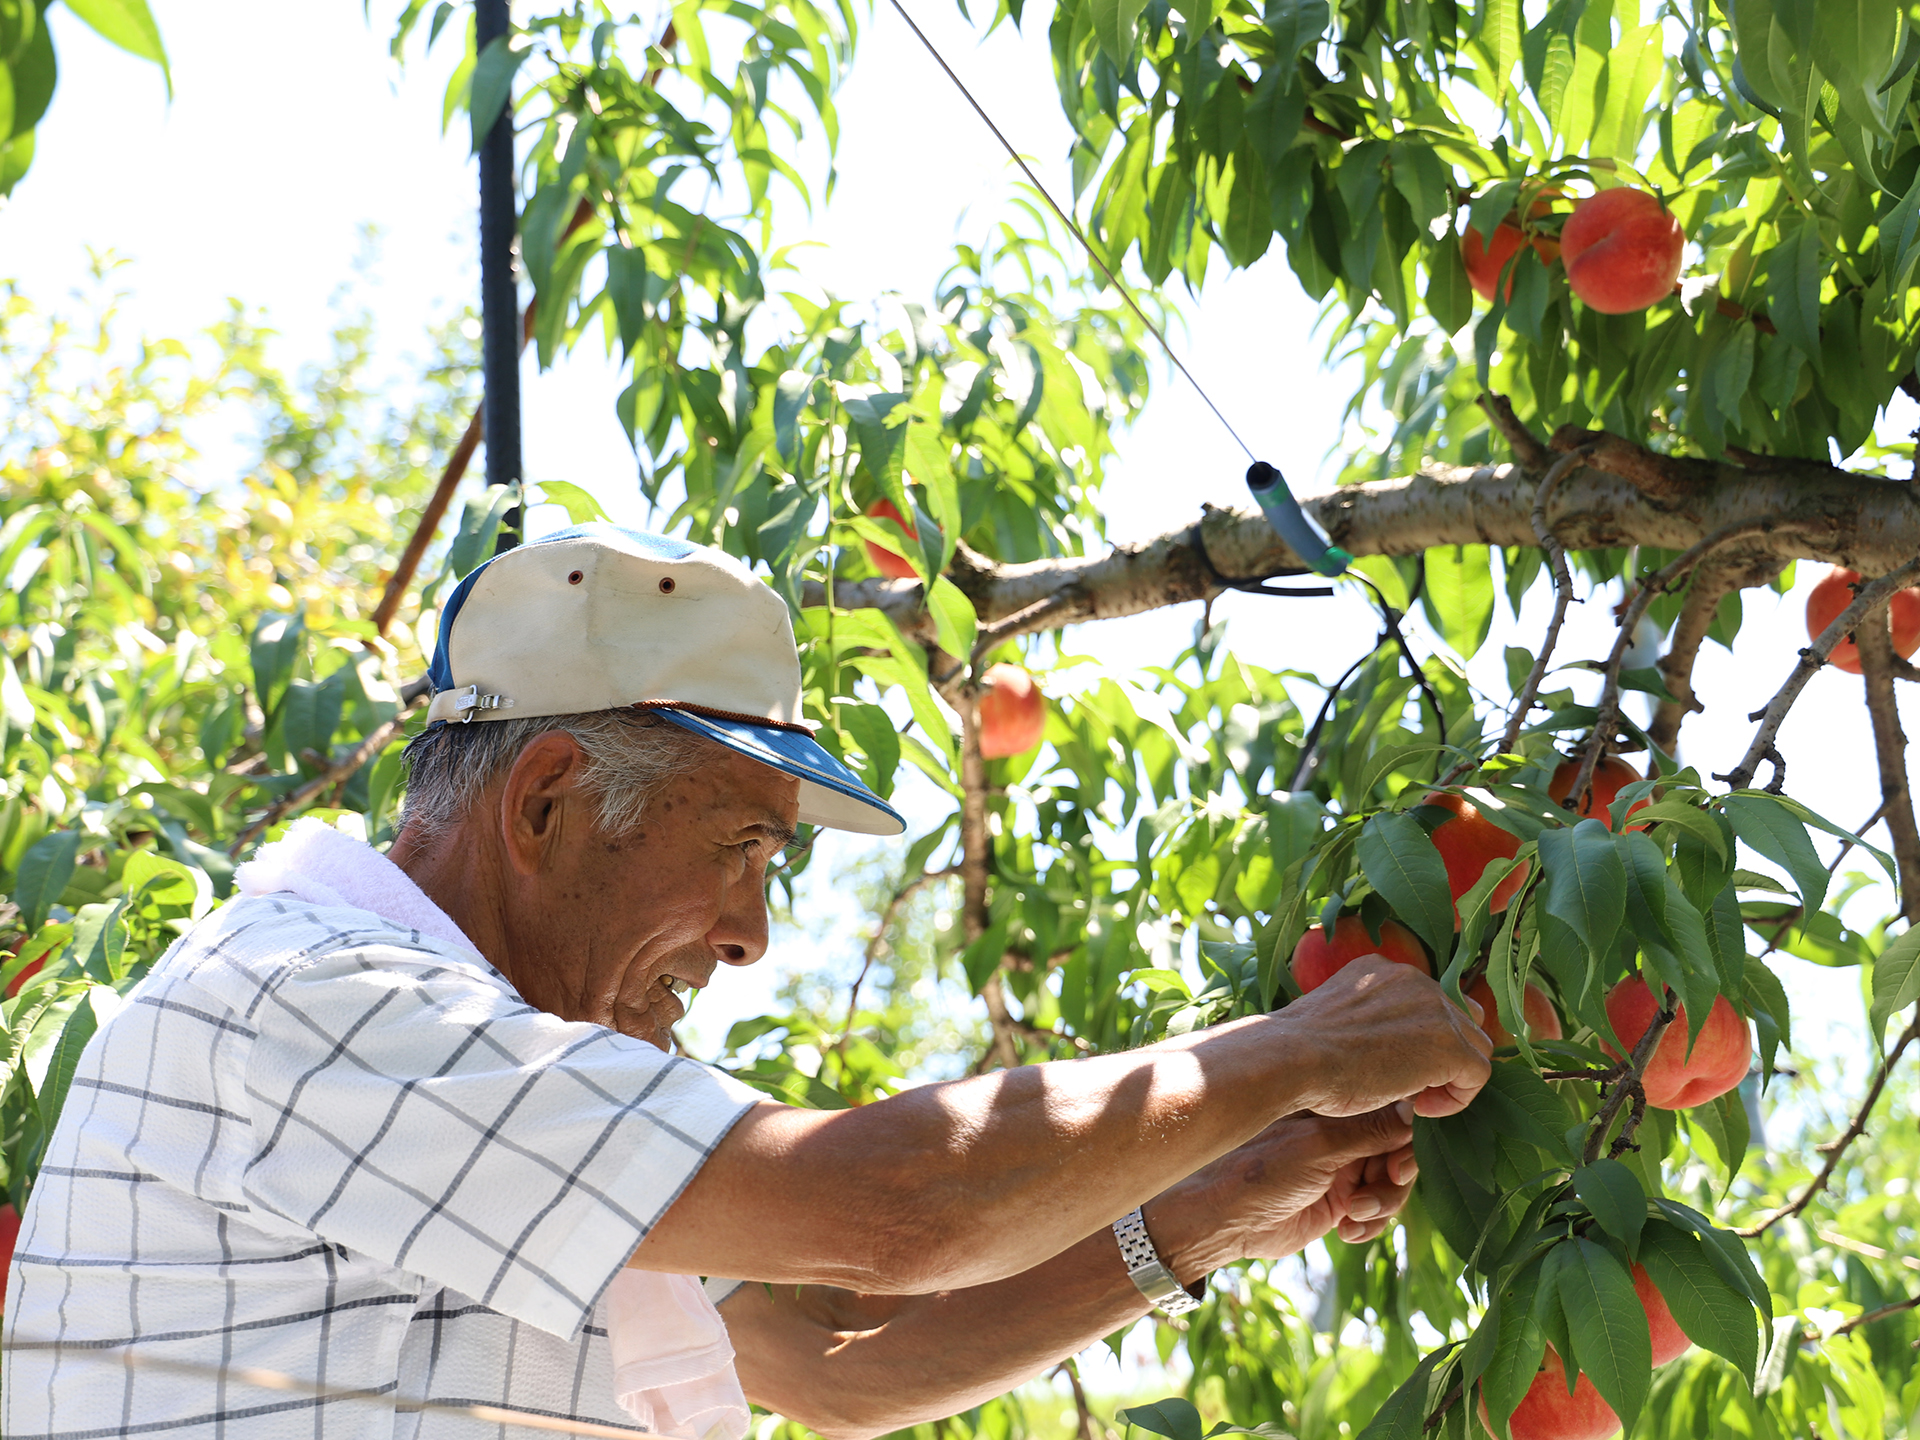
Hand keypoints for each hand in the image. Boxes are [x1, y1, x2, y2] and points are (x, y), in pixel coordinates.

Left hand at [1145, 1107, 1418, 1278]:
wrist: (1225, 1221)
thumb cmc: (1261, 1171)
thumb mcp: (1319, 1147)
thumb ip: (1369, 1131)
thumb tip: (1415, 1108)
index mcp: (1333, 1106)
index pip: (1389, 1109)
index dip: (1408, 1134)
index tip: (1400, 1159)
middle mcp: (1341, 1133)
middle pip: (1398, 1148)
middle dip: (1396, 1173)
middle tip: (1383, 1187)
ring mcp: (1342, 1167)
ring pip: (1392, 1182)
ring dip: (1383, 1201)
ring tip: (1355, 1212)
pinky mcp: (1340, 1201)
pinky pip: (1376, 1211)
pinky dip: (1370, 1223)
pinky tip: (1346, 1230)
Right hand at [1275, 956, 1492, 1118]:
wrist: (1290, 1057)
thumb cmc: (1297, 1052)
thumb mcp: (1335, 1023)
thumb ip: (1369, 1024)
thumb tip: (1389, 1053)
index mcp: (1382, 969)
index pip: (1428, 1001)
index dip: (1423, 1039)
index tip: (1396, 1069)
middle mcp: (1414, 977)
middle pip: (1459, 1018)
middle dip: (1443, 1056)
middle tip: (1409, 1089)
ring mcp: (1435, 1007)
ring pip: (1473, 1045)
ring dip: (1449, 1077)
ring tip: (1414, 1102)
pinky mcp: (1449, 1043)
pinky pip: (1477, 1073)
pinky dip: (1457, 1098)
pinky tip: (1420, 1109)